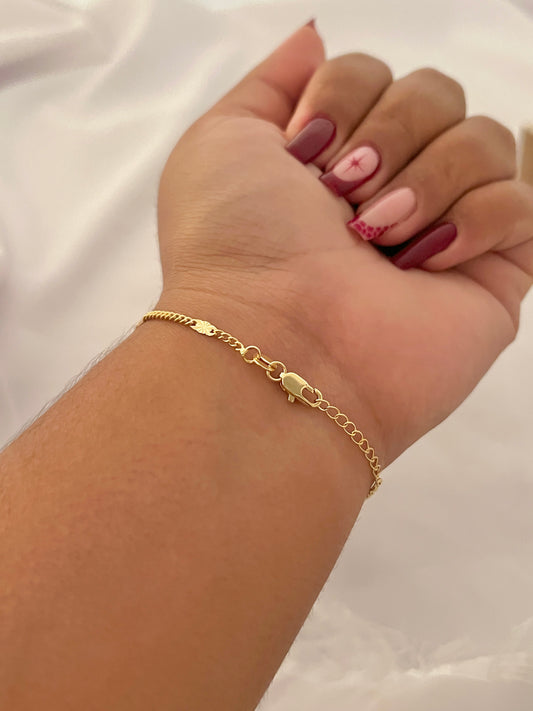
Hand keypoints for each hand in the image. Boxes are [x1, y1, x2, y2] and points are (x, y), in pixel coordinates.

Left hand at [156, 24, 532, 466]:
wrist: (277, 345)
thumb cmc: (236, 248)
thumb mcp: (221, 142)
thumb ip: (272, 84)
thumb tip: (316, 39)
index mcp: (333, 159)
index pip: (378, 74)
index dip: (349, 94)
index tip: (306, 151)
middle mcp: (389, 187)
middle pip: (437, 93)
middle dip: (389, 133)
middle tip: (345, 197)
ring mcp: (442, 231)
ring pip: (484, 139)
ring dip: (427, 178)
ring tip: (380, 237)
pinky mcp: (490, 275)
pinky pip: (522, 202)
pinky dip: (475, 219)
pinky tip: (426, 260)